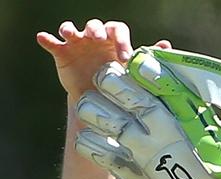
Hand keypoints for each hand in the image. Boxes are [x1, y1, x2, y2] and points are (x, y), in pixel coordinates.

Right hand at [36, 19, 169, 100]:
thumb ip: (147, 57)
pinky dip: (47, 39)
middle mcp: (96, 39)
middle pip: (95, 25)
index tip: (125, 57)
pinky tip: (44, 38)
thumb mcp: (134, 73)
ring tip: (71, 33)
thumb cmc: (120, 82)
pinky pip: (52, 43)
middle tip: (99, 39)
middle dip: (96, 29)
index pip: (117, 29)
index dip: (121, 39)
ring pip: (72, 29)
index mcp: (115, 41)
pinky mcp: (62, 53)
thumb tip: (167, 45)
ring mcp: (78, 44)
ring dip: (71, 28)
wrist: (99, 101)